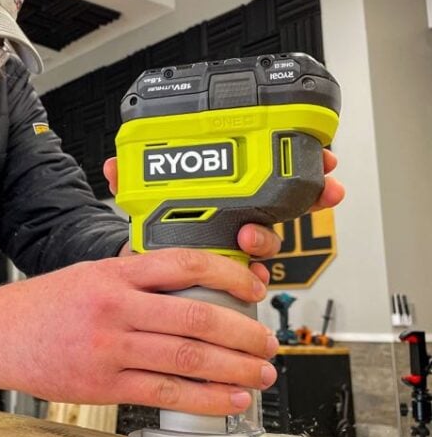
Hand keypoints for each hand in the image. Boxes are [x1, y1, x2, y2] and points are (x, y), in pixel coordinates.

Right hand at [0, 249, 277, 414]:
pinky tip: (230, 398)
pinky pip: (166, 393)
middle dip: (243, 332)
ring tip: (260, 371)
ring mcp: (110, 348)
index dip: (227, 276)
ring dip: (234, 368)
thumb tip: (192, 285)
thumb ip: (137, 276)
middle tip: (267, 340)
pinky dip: (205, 398)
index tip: (252, 289)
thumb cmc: (46, 303)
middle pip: (196, 317)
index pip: (183, 264)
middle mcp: (115, 307)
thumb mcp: (91, 272)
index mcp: (114, 273)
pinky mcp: (104, 385)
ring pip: (187, 358)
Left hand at [103, 149, 344, 274]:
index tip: (321, 156)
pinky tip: (255, 280)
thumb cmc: (145, 232)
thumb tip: (114, 165)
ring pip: (267, 241)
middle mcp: (233, 216)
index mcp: (220, 191)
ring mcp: (231, 247)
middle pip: (280, 203)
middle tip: (319, 192)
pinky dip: (257, 279)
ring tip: (251, 238)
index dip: (297, 162)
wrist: (135, 278)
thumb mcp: (137, 202)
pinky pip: (251, 279)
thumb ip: (130, 181)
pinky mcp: (224, 279)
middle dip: (309, 195)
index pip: (264, 171)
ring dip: (268, 239)